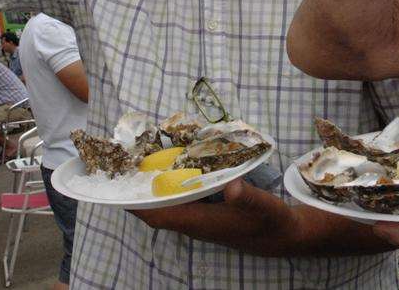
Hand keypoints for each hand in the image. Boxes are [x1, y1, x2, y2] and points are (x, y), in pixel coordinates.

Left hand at [130, 179, 304, 256]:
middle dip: (137, 193)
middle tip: (123, 166)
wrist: (281, 235)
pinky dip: (169, 187)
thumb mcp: (263, 206)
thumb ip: (247, 197)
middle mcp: (193, 222)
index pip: (159, 216)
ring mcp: (198, 219)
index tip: (117, 188)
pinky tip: (170, 168)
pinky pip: (178, 201)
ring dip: (151, 189)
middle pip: (155, 211)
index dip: (137, 205)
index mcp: (200, 222)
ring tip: (138, 163)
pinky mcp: (205, 213)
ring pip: (166, 206)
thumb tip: (232, 187)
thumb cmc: (269, 221)